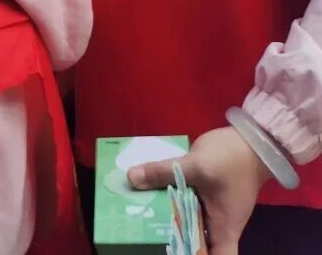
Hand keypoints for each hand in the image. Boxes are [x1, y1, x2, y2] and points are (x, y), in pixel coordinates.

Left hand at [128, 126, 272, 254]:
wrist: (252, 139)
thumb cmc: (232, 160)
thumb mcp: (195, 166)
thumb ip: (163, 172)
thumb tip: (131, 178)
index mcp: (224, 228)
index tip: (173, 250)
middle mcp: (219, 224)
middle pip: (197, 242)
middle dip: (173, 238)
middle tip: (144, 229)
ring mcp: (212, 209)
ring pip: (188, 221)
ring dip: (169, 217)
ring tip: (141, 213)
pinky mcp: (206, 195)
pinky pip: (186, 203)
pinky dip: (172, 201)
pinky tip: (151, 193)